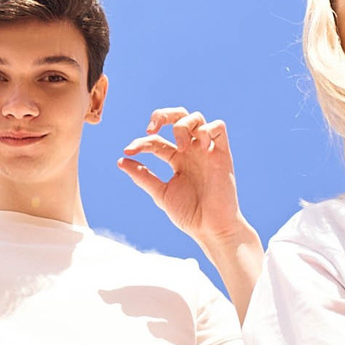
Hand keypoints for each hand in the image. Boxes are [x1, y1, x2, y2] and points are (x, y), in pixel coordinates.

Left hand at [119, 109, 246, 248]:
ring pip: (196, 118)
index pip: (156, 140)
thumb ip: (143, 176)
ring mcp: (207, 151)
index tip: (128, 151)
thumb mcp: (161, 193)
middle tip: (150, 129)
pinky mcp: (223, 154)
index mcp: (177, 159)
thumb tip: (121, 160)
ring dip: (182, 126)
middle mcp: (192, 151)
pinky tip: (198, 145)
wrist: (211, 229)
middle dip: (162, 115)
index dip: (141, 143)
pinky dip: (206, 129)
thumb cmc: (189, 214)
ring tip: (179, 147)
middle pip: (178, 117)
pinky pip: (218, 127)